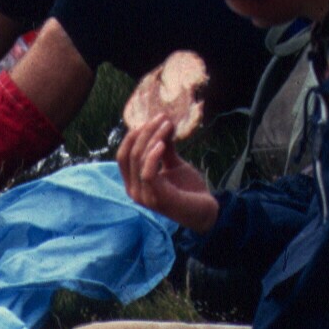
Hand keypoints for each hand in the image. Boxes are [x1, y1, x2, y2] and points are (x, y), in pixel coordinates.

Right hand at [116, 107, 221, 235]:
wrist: (205, 210)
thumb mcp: (173, 163)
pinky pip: (148, 172)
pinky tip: (163, 143)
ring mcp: (143, 196)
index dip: (133, 136)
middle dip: (144, 132)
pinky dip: (153, 155)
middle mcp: (134, 191)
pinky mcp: (156, 198)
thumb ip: (164, 147)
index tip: (150, 119)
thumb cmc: (187, 189)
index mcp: (133, 182)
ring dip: (152, 138)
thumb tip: (162, 122)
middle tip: (161, 117)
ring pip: (139, 160)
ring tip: (167, 125)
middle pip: (129, 154)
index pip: (122, 155)